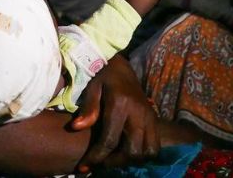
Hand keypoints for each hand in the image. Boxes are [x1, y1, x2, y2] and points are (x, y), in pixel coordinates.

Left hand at [69, 55, 159, 171]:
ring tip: (114, 158)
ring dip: (131, 160)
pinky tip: (128, 152)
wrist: (121, 66)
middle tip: (100, 163)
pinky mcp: (155, 120)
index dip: (96, 157)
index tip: (84, 167)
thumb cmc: (102, 76)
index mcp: (120, 104)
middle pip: (133, 150)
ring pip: (148, 151)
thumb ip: (88, 108)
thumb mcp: (92, 88)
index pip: (110, 140)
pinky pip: (155, 146)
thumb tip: (77, 127)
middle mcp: (138, 113)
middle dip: (115, 162)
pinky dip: (143, 154)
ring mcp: (150, 117)